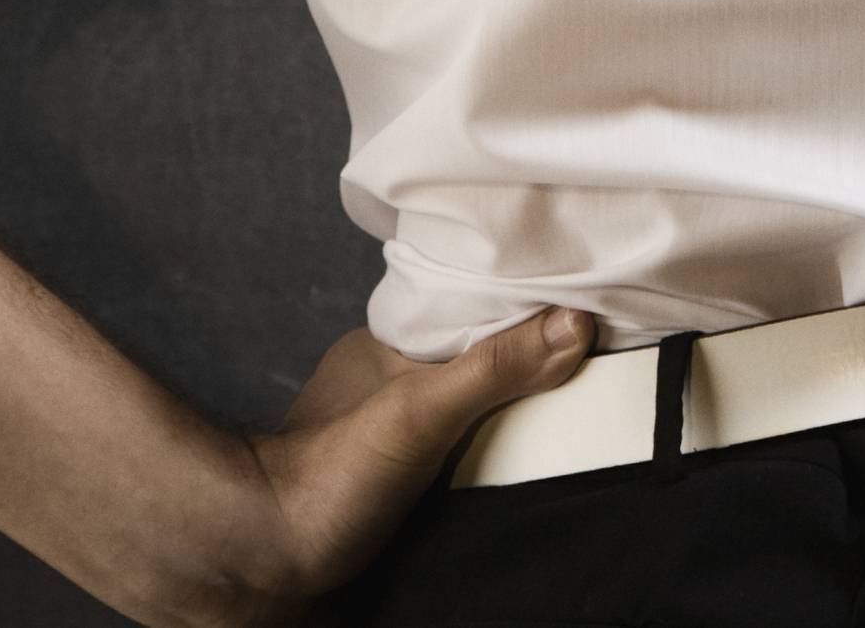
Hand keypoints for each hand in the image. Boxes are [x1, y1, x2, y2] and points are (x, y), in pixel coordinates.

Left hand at [207, 308, 598, 622]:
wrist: (269, 565)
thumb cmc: (324, 481)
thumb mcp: (420, 411)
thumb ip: (493, 368)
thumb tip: (573, 323)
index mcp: (392, 340)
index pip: (476, 300)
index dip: (528, 297)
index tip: (589, 297)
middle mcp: (394, 379)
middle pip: (482, 352)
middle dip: (531, 355)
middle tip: (595, 357)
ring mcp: (399, 430)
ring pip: (476, 402)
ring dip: (515, 411)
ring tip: (574, 409)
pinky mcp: (406, 480)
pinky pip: (468, 449)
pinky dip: (497, 453)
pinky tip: (525, 463)